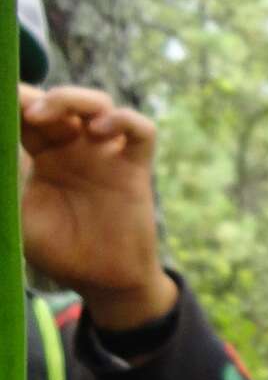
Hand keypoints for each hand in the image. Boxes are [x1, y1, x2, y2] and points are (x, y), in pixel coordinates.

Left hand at [19, 85, 177, 331]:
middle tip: (22, 110)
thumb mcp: (17, 215)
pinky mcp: (135, 168)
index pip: (27, 115)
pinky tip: (101, 130)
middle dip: (39, 97)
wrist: (101, 281)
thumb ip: (6, 180)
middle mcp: (76, 148)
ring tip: (47, 114)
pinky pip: (141, 131)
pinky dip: (124, 121)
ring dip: (73, 99)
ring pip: (99, 104)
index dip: (16, 101)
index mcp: (44, 155)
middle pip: (61, 102)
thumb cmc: (59, 251)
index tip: (2, 98)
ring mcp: (107, 155)